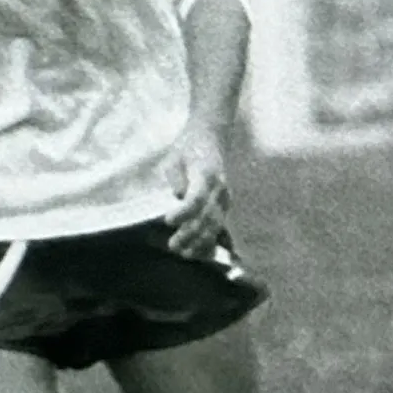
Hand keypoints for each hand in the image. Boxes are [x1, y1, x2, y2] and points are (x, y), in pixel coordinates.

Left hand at [163, 121, 230, 258]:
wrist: (211, 137)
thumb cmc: (187, 148)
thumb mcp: (174, 156)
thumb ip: (176, 175)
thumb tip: (178, 194)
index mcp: (206, 175)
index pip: (196, 198)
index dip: (184, 212)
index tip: (168, 221)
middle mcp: (219, 189)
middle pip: (207, 217)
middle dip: (191, 234)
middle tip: (173, 246)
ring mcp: (224, 198)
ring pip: (216, 225)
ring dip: (201, 241)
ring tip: (185, 253)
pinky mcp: (223, 205)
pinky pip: (221, 226)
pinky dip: (213, 240)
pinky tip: (204, 254)